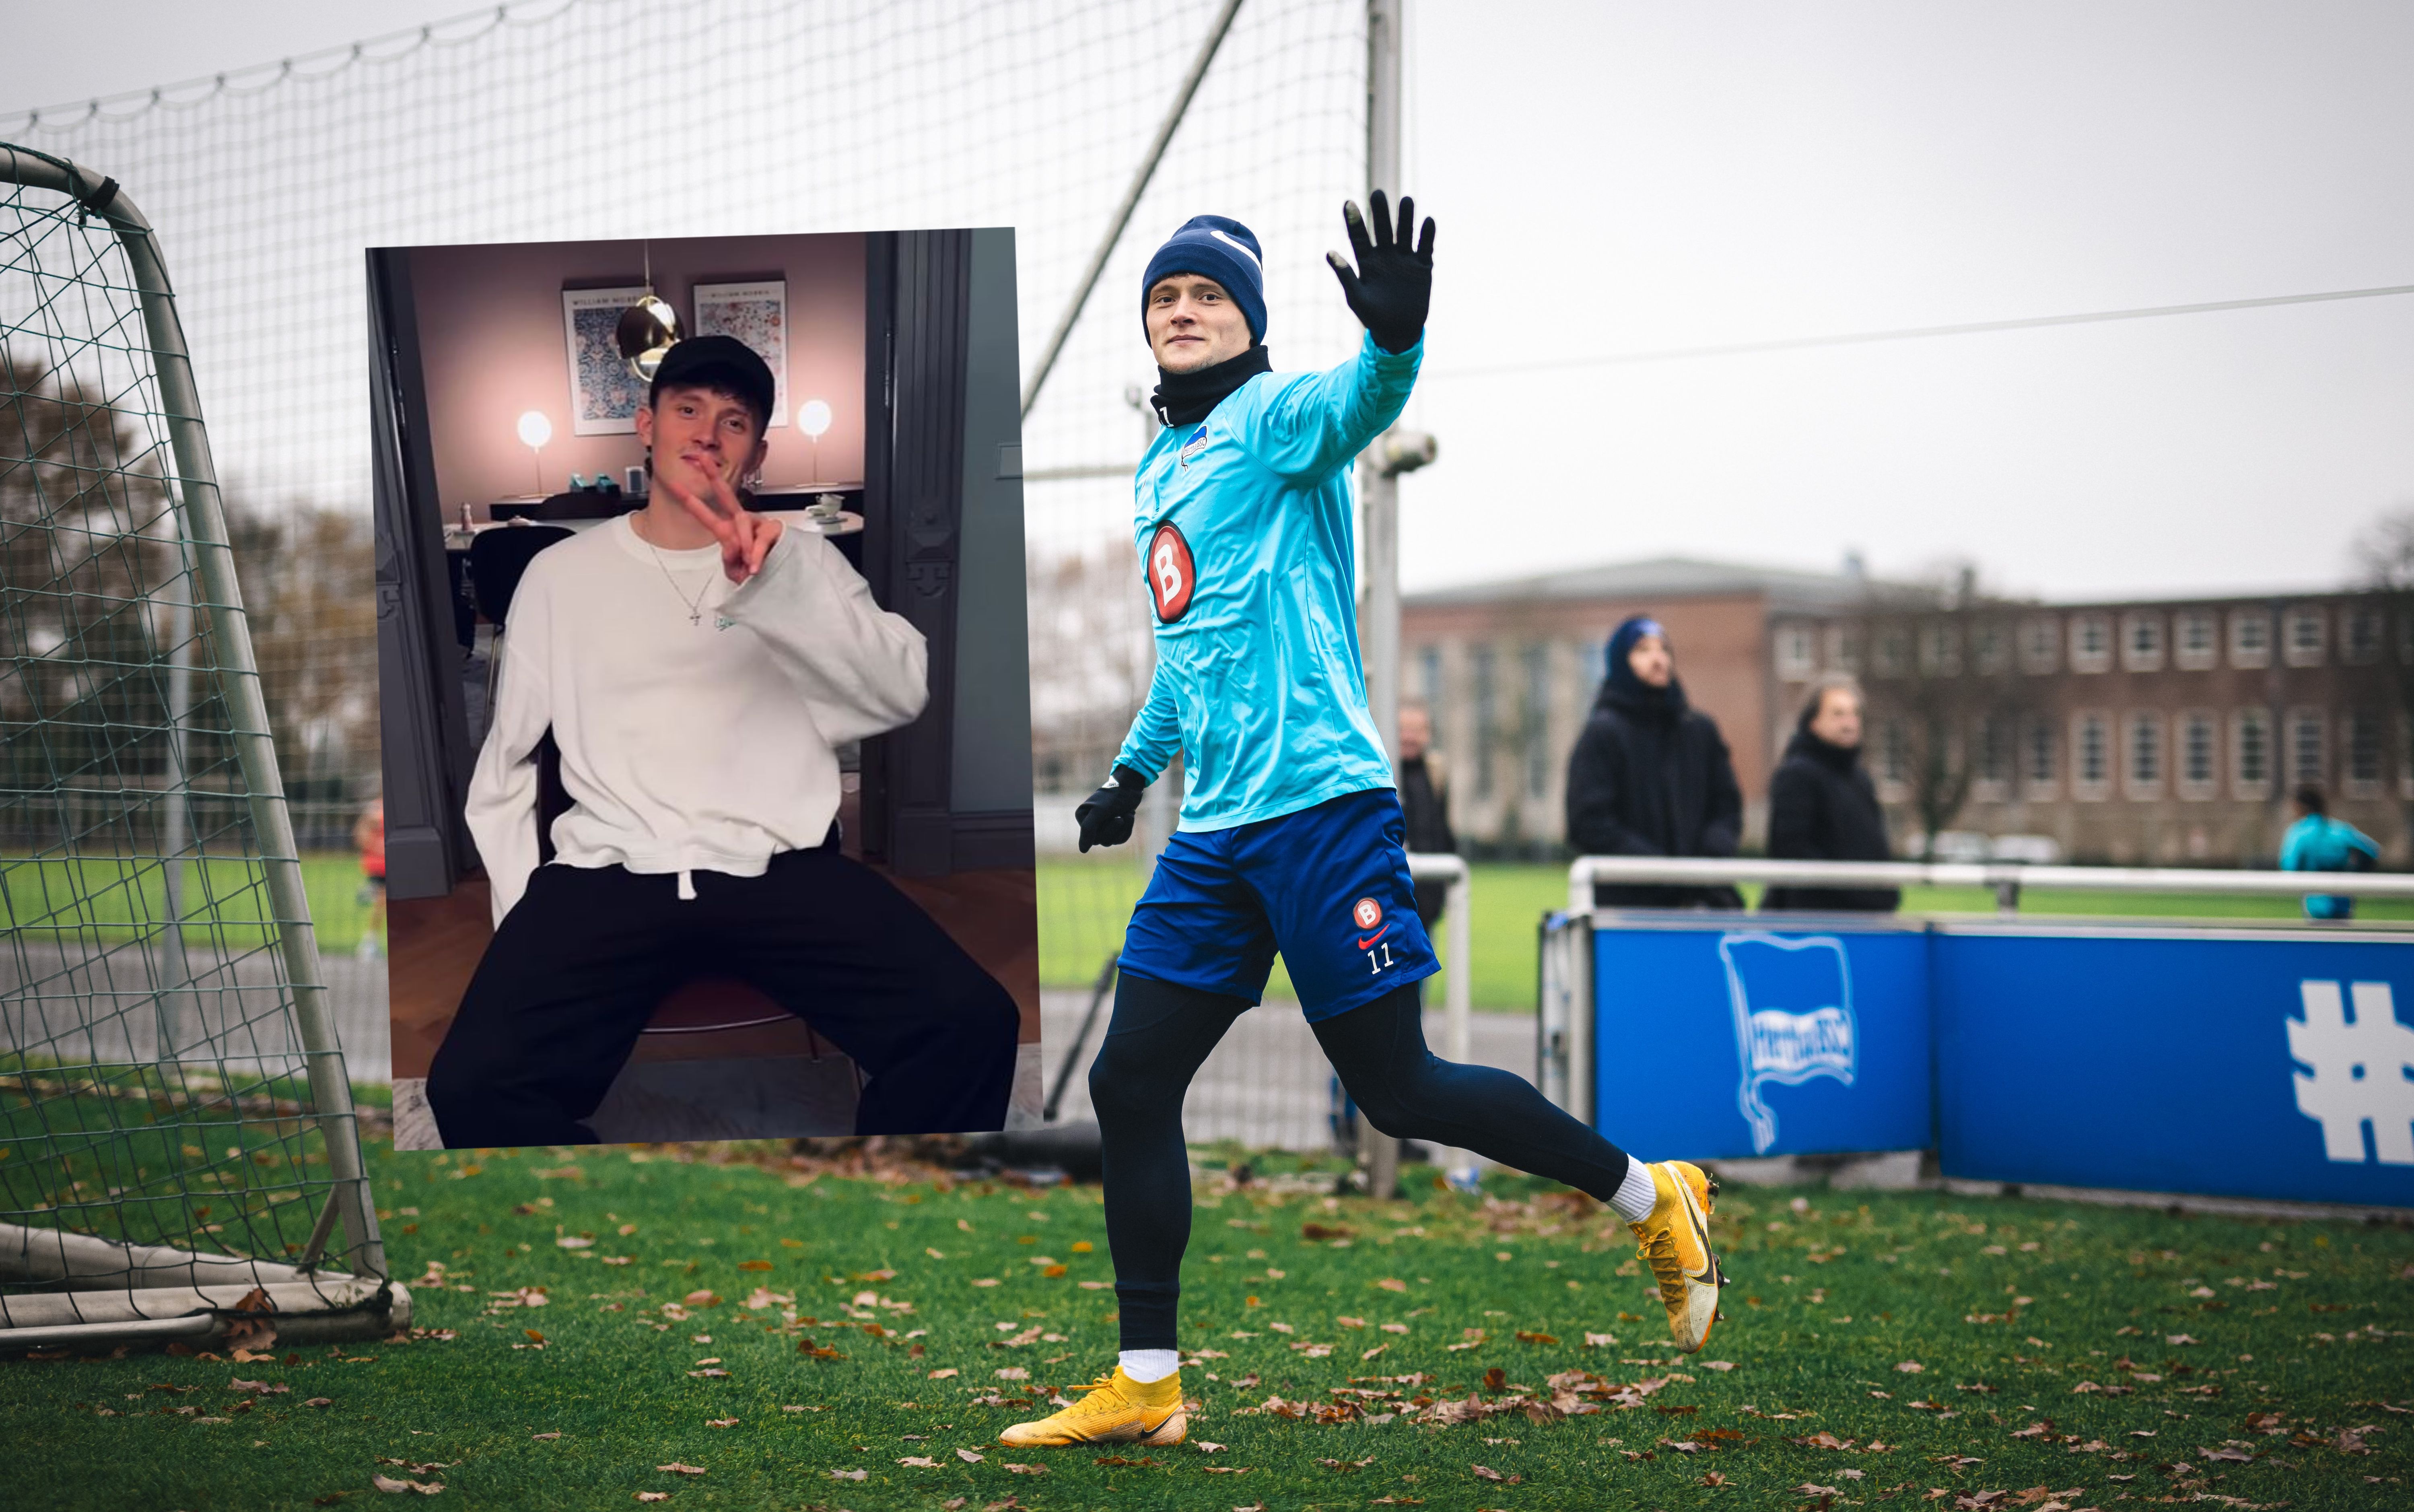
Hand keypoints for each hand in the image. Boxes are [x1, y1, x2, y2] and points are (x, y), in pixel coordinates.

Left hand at [663, 469, 782, 584]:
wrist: (777, 581)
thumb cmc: (755, 574)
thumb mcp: (736, 572)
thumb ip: (730, 559)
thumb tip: (733, 547)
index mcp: (728, 531)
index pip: (707, 514)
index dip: (690, 500)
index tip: (674, 485)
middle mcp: (741, 522)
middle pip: (726, 495)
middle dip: (713, 477)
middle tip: (701, 459)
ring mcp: (758, 523)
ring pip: (742, 523)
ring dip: (744, 545)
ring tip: (748, 564)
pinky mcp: (773, 528)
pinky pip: (760, 538)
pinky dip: (756, 554)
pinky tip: (755, 565)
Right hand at [1075, 765, 1147, 851]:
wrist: (1130, 787)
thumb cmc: (1114, 797)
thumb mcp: (1099, 811)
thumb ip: (1088, 829)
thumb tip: (1082, 850)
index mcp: (1082, 817)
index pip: (1092, 838)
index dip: (1107, 830)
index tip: (1115, 817)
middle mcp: (1090, 823)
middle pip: (1102, 841)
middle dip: (1115, 829)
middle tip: (1121, 816)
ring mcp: (1102, 826)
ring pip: (1112, 841)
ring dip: (1123, 828)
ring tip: (1127, 814)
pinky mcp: (1114, 828)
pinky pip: (1119, 839)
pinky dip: (1127, 829)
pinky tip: (1129, 817)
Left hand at [1325, 189, 1434, 353]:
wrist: (1398, 332)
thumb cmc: (1373, 316)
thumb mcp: (1356, 297)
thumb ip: (1345, 275)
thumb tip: (1329, 252)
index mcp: (1367, 261)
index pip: (1359, 237)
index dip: (1354, 221)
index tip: (1348, 203)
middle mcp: (1386, 255)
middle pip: (1383, 228)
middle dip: (1381, 212)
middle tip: (1378, 194)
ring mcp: (1405, 259)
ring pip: (1405, 233)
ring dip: (1406, 217)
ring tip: (1407, 200)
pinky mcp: (1423, 266)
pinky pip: (1426, 247)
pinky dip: (1428, 235)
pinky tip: (1428, 221)